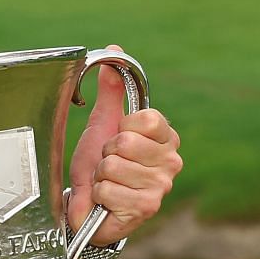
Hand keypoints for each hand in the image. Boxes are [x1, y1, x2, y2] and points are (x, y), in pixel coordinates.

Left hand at [67, 47, 182, 244]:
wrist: (88, 208)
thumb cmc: (98, 166)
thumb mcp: (102, 125)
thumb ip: (111, 91)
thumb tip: (115, 50)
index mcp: (166, 137)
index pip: (147, 118)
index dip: (122, 128)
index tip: (118, 138)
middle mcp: (171, 160)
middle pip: (126, 141)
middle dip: (107, 153)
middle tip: (108, 163)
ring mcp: (162, 185)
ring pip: (114, 165)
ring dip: (100, 176)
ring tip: (107, 182)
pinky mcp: (148, 206)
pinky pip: (109, 188)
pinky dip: (99, 195)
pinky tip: (107, 200)